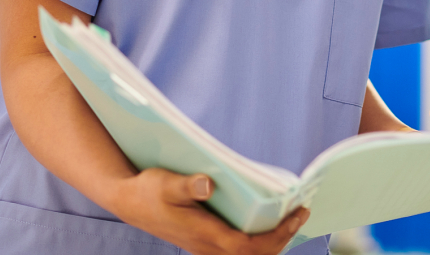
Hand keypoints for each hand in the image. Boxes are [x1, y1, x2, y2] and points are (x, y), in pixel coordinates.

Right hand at [111, 168, 307, 254]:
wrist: (129, 202)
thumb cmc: (148, 190)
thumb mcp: (165, 182)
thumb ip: (187, 184)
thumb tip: (209, 183)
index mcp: (202, 234)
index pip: (247, 247)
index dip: (276, 236)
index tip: (296, 215)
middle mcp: (206, 246)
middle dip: (281, 240)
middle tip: (300, 215)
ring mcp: (205, 247)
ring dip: (271, 243)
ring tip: (290, 219)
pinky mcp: (204, 242)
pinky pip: (239, 251)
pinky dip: (258, 242)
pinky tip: (267, 224)